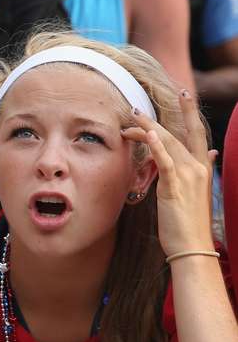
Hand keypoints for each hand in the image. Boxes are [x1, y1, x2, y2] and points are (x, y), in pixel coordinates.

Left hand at [120, 90, 216, 255]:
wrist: (192, 247)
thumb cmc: (189, 223)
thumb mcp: (196, 192)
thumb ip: (199, 170)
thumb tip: (209, 152)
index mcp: (202, 168)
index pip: (197, 134)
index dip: (190, 113)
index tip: (184, 94)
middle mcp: (197, 168)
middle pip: (179, 134)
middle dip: (160, 118)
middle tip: (138, 108)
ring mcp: (187, 176)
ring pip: (169, 142)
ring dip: (148, 128)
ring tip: (132, 117)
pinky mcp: (174, 186)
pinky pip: (166, 161)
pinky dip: (158, 146)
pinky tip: (149, 133)